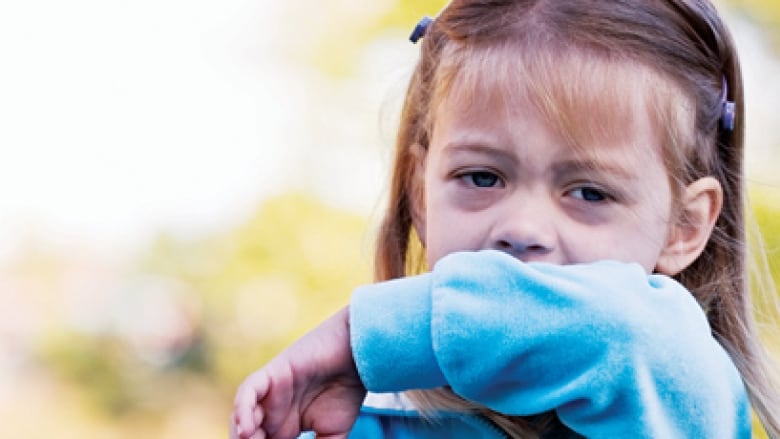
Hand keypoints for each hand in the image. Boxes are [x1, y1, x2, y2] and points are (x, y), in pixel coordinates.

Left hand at [231, 306, 365, 438]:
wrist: (358, 358)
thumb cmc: (347, 392)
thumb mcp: (332, 436)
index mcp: (282, 428)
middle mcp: (271, 412)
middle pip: (247, 437)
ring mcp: (270, 393)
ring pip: (242, 417)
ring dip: (242, 435)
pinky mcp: (272, 374)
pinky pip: (247, 391)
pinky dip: (243, 409)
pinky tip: (247, 429)